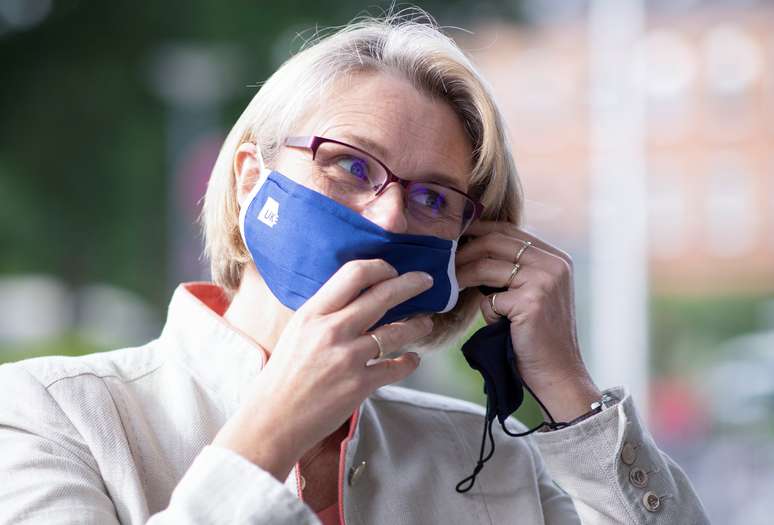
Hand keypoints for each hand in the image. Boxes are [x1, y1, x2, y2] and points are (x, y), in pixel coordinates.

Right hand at [212, 259, 433, 480]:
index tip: (392, 271)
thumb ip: (325, 313)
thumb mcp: (297, 332)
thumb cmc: (283, 376)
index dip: (380, 267)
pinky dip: (409, 362)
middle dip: (411, 284)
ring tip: (426, 323)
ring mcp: (347, 358)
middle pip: (382, 296)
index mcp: (313, 313)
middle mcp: (331, 331)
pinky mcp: (359, 385)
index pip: (354, 274)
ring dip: (417, 325)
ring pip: (396, 331)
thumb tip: (357, 297)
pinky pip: (396, 368)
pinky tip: (412, 359)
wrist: (272, 420)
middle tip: (426, 281)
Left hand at [455, 221, 600, 421]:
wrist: (559, 373)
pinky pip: (490, 299)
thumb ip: (515, 270)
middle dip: (464, 250)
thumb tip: (473, 251)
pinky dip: (486, 312)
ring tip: (452, 286)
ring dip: (463, 276)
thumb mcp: (533, 294)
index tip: (455, 238)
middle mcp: (554, 264)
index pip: (509, 230)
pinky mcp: (531, 301)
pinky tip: (495, 324)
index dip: (478, 230)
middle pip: (496, 240)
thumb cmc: (539, 337)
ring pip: (487, 265)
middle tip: (445, 263)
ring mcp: (544, 280)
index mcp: (556, 258)